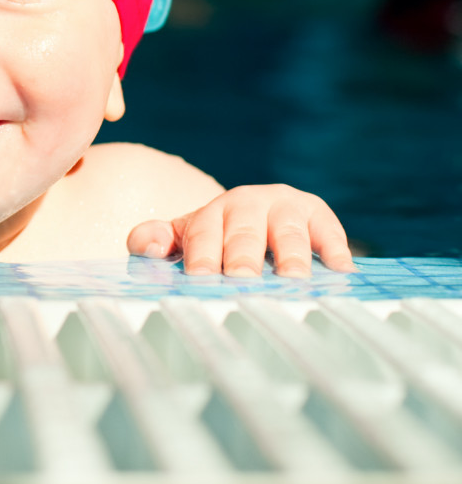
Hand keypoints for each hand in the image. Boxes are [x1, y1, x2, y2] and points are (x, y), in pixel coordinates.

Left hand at [127, 184, 355, 277]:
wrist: (259, 215)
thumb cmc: (217, 238)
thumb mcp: (184, 238)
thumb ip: (155, 240)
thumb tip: (143, 246)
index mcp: (212, 211)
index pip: (204, 233)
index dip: (202, 256)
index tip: (201, 279)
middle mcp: (249, 203)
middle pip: (245, 231)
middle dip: (243, 256)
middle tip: (243, 280)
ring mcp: (285, 207)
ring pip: (288, 231)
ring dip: (291, 255)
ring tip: (293, 280)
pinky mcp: (319, 215)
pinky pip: (329, 230)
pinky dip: (335, 249)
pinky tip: (340, 270)